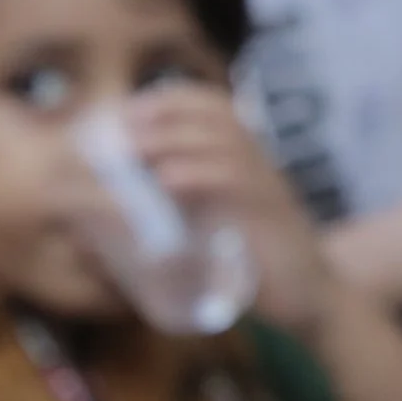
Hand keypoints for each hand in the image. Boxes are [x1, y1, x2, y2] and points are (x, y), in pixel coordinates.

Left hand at [123, 85, 338, 339]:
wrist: (313, 299)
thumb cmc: (256, 271)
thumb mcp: (210, 242)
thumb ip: (166, 232)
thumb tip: (89, 240)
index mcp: (249, 162)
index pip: (215, 108)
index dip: (172, 101)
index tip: (129, 111)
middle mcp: (263, 166)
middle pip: (217, 116)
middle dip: (166, 113)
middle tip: (123, 126)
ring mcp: (271, 189)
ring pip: (226, 142)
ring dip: (176, 139)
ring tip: (136, 148)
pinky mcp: (275, 217)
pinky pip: (240, 183)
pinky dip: (201, 175)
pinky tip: (169, 180)